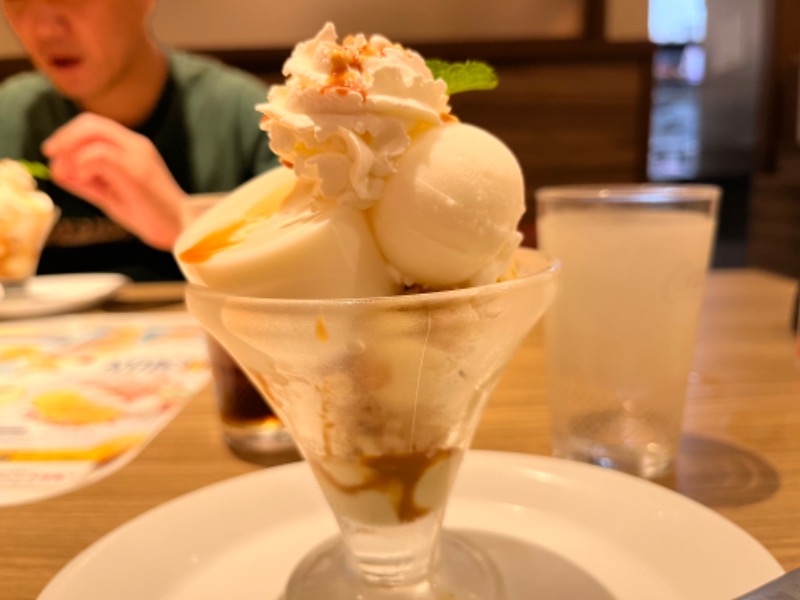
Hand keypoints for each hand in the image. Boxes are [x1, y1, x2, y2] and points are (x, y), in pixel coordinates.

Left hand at [42, 113, 186, 250]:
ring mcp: (138, 155)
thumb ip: (86, 182)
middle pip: (91, 123)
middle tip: (50, 155)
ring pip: (93, 133)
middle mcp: (136, 144)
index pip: (94, 125)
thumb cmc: (149, 215)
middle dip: (63, 137)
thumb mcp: (110, 195)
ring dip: (71, 153)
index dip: (67, 134)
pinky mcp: (136, 171)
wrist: (181, 230)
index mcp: (132, 147)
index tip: (52, 153)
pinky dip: (83, 166)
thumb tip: (57, 170)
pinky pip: (99, 155)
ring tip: (73, 177)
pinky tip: (86, 181)